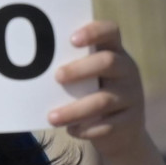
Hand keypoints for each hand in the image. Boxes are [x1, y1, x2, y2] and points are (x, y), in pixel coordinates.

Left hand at [48, 20, 144, 157]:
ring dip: (74, 109)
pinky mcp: (130, 122)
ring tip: (52, 117)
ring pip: (103, 101)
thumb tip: (34, 67)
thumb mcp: (91, 77)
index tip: (71, 40)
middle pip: (108, 62)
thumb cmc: (96, 94)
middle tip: (57, 77)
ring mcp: (132, 97)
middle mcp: (127, 71)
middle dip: (80, 69)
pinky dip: (85, 129)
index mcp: (116, 53)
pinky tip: (70, 130)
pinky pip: (106, 126)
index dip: (93, 32)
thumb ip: (75, 67)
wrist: (124, 133)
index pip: (110, 31)